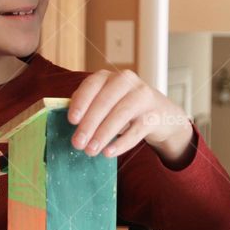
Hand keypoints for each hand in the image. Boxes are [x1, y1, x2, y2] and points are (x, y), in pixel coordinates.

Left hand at [67, 69, 193, 167]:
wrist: (161, 113)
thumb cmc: (124, 108)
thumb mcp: (106, 102)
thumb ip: (88, 106)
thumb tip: (69, 123)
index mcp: (109, 77)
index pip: (92, 85)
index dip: (81, 102)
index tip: (71, 120)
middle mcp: (127, 81)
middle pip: (105, 101)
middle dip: (89, 124)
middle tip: (77, 144)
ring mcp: (143, 96)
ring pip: (121, 114)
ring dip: (103, 134)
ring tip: (91, 151)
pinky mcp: (154, 114)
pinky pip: (137, 130)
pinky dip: (122, 143)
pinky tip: (109, 152)